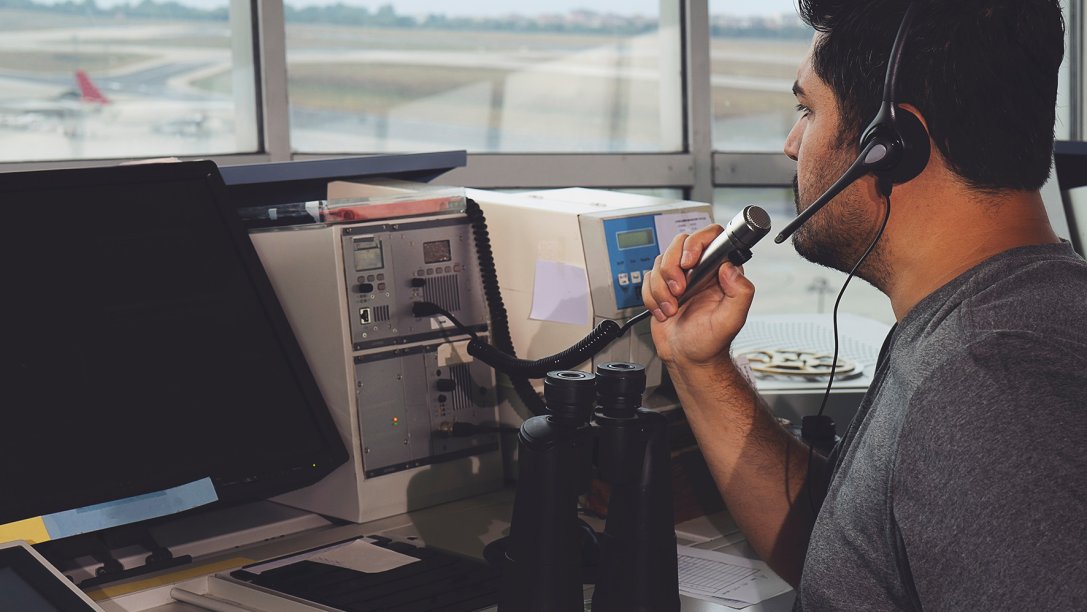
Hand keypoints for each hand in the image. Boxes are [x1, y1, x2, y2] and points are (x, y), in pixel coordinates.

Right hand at [641, 225, 755, 366]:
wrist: (687, 358)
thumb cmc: (710, 342)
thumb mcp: (732, 320)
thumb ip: (740, 292)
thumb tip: (730, 268)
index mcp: (720, 271)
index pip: (710, 236)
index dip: (696, 243)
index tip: (688, 262)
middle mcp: (700, 269)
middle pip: (679, 243)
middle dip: (672, 268)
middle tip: (679, 291)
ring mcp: (679, 276)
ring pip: (660, 261)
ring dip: (661, 288)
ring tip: (672, 307)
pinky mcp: (661, 286)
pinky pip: (647, 278)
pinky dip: (651, 297)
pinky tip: (664, 312)